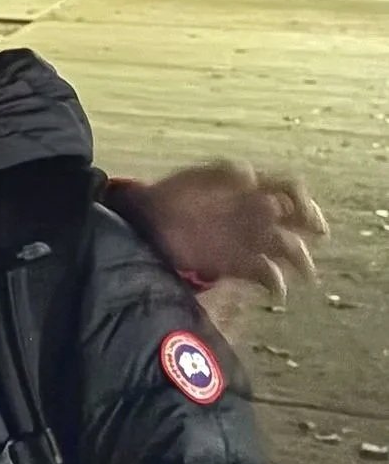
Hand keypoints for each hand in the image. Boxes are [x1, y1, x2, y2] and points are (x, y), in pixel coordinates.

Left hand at [135, 162, 327, 296]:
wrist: (147, 224)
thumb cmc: (174, 194)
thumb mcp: (198, 177)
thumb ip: (226, 173)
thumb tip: (252, 175)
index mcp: (252, 189)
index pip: (290, 189)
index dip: (301, 198)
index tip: (301, 209)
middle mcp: (257, 214)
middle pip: (297, 220)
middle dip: (310, 226)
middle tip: (316, 235)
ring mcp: (249, 240)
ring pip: (288, 248)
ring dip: (301, 259)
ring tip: (305, 272)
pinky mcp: (238, 264)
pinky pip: (266, 274)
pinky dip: (276, 283)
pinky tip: (277, 290)